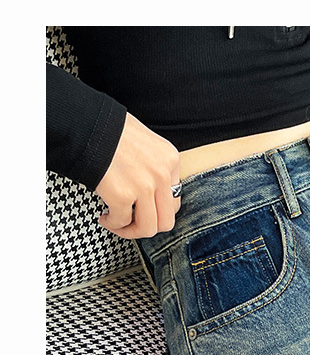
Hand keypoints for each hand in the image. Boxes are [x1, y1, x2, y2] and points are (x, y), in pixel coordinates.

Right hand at [95, 113, 181, 238]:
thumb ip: (153, 165)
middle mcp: (161, 175)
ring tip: (116, 222)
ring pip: (148, 228)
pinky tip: (104, 215)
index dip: (158, 209)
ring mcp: (144, 186)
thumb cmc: (111, 130)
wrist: (88, 124)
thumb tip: (150, 191)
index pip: (175, 198)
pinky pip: (122, 222)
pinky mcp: (122, 195)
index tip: (143, 209)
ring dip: (130, 231)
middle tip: (132, 223)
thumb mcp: (146, 142)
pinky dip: (112, 223)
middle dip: (147, 226)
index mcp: (170, 160)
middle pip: (166, 219)